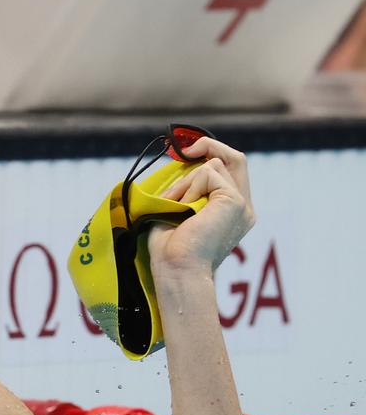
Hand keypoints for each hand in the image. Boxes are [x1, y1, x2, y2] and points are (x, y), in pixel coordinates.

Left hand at [147, 138, 255, 277]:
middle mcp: (244, 207)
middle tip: (183, 150)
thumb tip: (181, 163)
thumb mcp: (179, 210)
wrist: (177, 268)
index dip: (209, 154)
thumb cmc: (170, 248)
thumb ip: (189, 189)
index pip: (230, 170)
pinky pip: (208, 173)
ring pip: (213, 165)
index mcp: (232, 211)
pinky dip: (189, 187)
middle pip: (235, 158)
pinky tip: (183, 208)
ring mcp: (242, 204)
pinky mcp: (235, 201)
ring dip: (186, 181)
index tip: (183, 153)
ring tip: (175, 206)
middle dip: (208, 146)